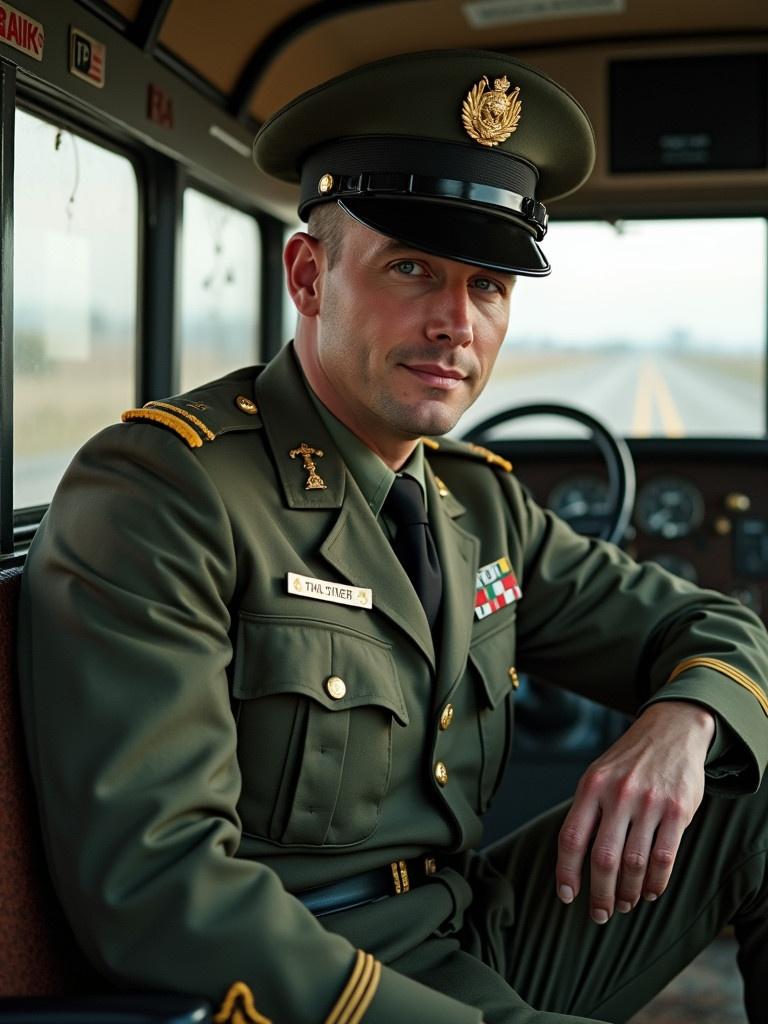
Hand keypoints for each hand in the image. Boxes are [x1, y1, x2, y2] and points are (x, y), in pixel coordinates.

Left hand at [555, 700, 714, 923]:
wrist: (671, 731)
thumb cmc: (629, 761)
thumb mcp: (598, 774)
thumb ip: (587, 810)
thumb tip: (572, 860)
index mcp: (591, 785)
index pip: (572, 837)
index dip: (566, 872)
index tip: (567, 897)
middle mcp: (618, 794)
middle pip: (603, 858)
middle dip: (600, 894)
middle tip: (600, 914)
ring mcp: (649, 802)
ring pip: (634, 863)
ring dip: (628, 893)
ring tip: (625, 904)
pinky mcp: (677, 810)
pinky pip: (664, 857)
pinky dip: (655, 882)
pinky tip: (649, 891)